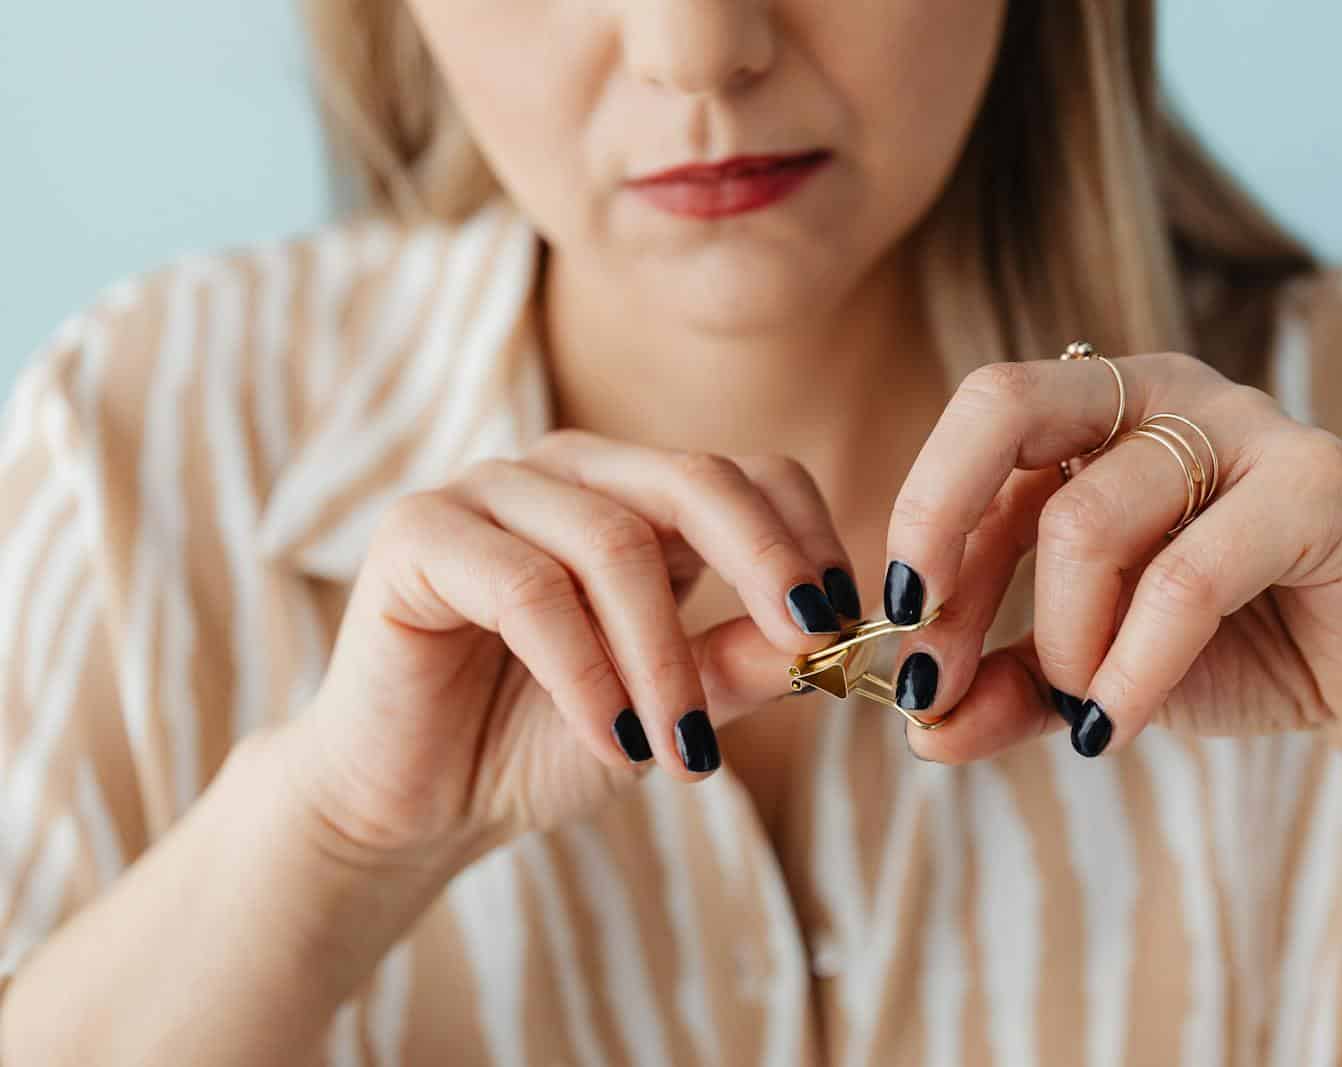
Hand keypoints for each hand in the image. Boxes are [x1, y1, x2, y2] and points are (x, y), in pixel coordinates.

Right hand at [277, 429, 860, 870]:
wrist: (417, 804)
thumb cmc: (543, 743)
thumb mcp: (669, 708)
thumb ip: (740, 664)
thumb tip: (833, 639)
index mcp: (634, 497)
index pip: (747, 474)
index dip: (804, 539)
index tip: (842, 624)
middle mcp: (567, 473)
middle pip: (693, 480)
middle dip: (764, 566)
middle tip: (810, 646)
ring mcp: (488, 490)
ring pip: (612, 542)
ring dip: (661, 659)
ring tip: (681, 752)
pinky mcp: (418, 533)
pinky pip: (525, 587)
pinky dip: (583, 671)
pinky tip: (612, 740)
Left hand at [877, 352, 1341, 766]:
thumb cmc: (1231, 651)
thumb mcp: (1092, 671)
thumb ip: (1010, 688)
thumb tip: (921, 730)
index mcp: (1095, 409)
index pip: (975, 439)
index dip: (919, 535)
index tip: (893, 635)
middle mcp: (1160, 390)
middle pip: (1002, 402)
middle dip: (935, 523)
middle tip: (924, 649)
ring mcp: (1244, 425)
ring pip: (1085, 520)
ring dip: (1063, 643)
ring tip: (1084, 708)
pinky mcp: (1319, 486)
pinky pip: (1186, 579)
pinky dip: (1131, 669)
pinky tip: (1111, 729)